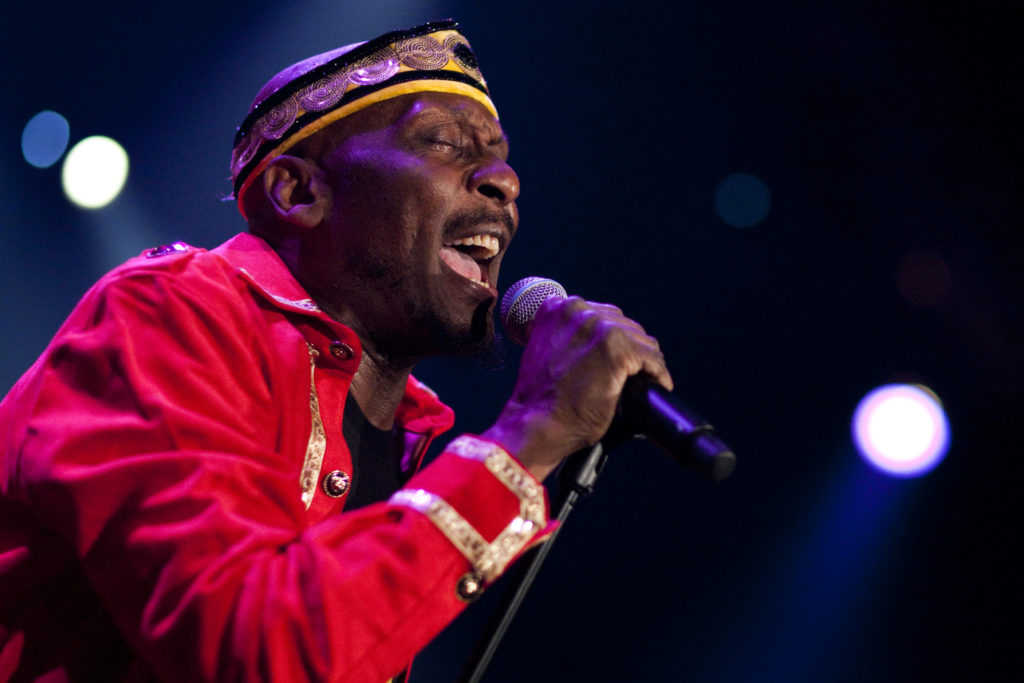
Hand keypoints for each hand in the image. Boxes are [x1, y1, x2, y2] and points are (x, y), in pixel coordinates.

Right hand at [483, 296, 672, 480]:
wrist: (537, 423)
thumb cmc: (540, 397)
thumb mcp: (546, 350)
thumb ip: (567, 336)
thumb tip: (594, 343)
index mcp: (558, 307)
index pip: (603, 315)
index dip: (614, 338)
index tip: (616, 359)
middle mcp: (579, 311)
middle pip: (625, 325)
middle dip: (631, 349)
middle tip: (632, 374)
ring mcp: (600, 329)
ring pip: (642, 341)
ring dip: (646, 362)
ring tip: (645, 380)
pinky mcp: (619, 351)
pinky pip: (653, 360)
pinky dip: (658, 374)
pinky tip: (657, 386)